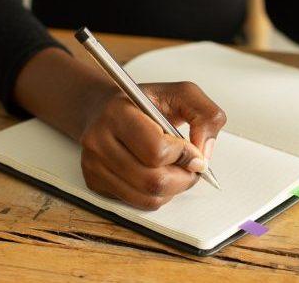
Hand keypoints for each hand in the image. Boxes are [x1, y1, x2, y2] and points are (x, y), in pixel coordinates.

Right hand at [79, 82, 225, 209]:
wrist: (105, 108)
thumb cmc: (146, 102)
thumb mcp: (182, 94)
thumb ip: (205, 115)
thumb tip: (204, 154)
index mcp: (118, 113)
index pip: (156, 150)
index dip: (184, 155)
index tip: (193, 151)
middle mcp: (97, 140)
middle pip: (153, 180)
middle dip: (183, 178)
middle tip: (192, 167)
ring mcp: (93, 164)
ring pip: (147, 197)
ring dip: (173, 189)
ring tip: (178, 170)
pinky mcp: (94, 182)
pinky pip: (138, 203)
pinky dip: (158, 195)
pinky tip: (159, 175)